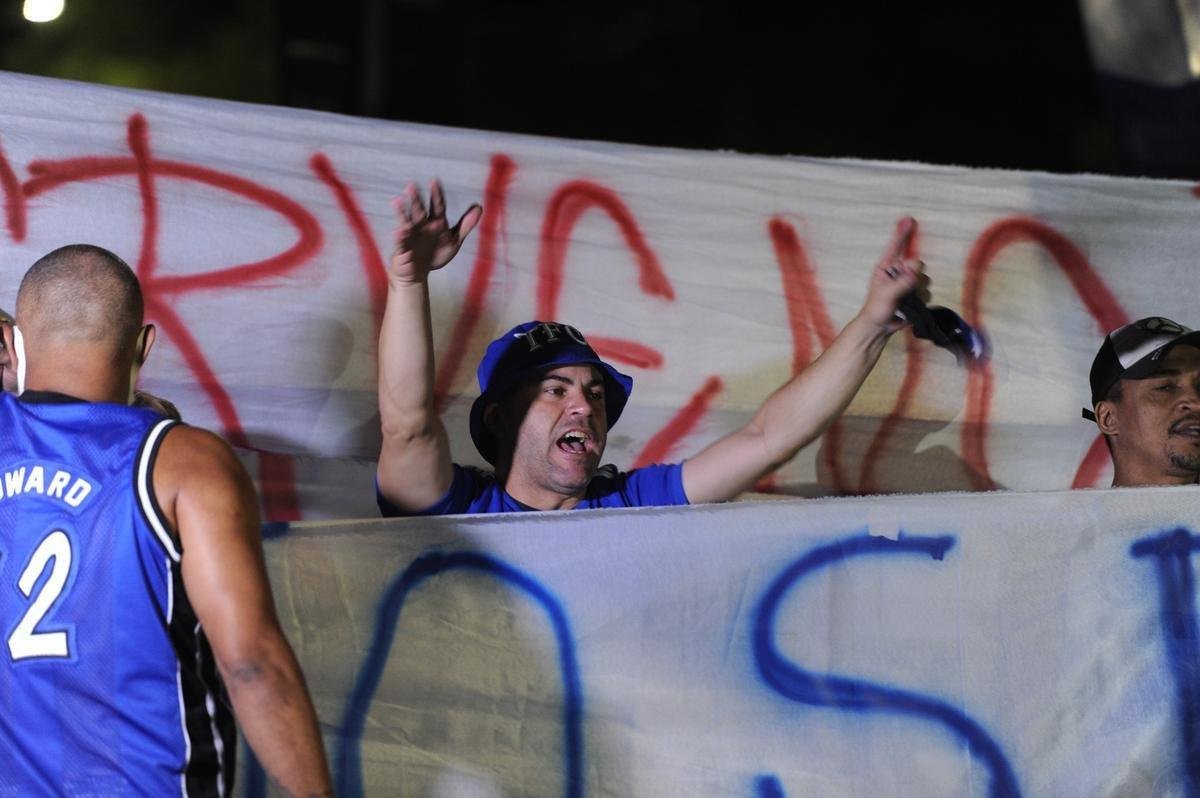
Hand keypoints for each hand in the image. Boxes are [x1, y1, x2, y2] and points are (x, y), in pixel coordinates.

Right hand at [389, 180, 482, 284]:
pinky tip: (397, 232)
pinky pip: (401, 243)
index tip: (434, 181)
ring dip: (402, 212)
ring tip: (397, 201)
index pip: (437, 206)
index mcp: (434, 222)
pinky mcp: (402, 250)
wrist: (418, 273)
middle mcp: (420, 226)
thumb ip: (465, 224)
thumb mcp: (454, 240)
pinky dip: (399, 238)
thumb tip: (479, 206)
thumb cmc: (435, 253)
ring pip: (405, 223)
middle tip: (411, 185)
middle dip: (416, 199)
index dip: (436, 195)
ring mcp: (410, 237)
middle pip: (419, 211)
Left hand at [861, 216, 929, 332]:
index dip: (902, 233)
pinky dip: (921, 299)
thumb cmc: (876, 308)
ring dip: (917, 290)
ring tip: (903, 301)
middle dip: (914, 274)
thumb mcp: (886, 294)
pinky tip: (910, 306)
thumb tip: (915, 270)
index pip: (895, 247)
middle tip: (904, 286)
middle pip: (917, 263)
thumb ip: (902, 282)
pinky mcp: (916, 293)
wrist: (880, 327)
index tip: (909, 219)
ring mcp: (908, 282)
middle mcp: (898, 272)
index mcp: (886, 267)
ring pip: (924, 278)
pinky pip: (927, 291)